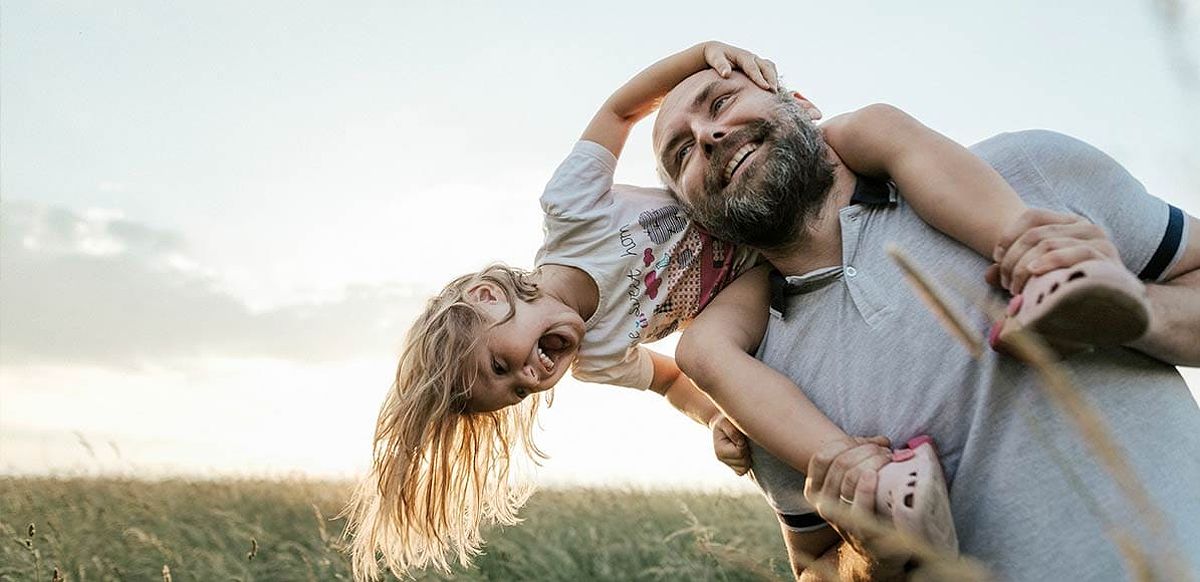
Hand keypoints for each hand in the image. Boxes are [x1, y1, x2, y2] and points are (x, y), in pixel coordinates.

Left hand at [701, 41, 777, 90]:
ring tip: (776, 92)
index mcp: (743, 56)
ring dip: (774, 78)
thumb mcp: (715, 59)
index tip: (766, 88)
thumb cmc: (715, 56)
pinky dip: (772, 78)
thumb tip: (726, 74)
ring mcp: (756, 61)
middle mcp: (752, 57)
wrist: (717, 51)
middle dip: (772, 79)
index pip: (753, 68)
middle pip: (766, 67)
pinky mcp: (757, 65)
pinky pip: (769, 70)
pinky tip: (772, 90)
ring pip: (770, 68)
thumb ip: (721, 66)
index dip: (760, 78)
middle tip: (775, 93)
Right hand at [709, 414, 750, 474]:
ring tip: (742, 445)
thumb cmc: (725, 421)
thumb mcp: (726, 421)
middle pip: (743, 463)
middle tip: (742, 440)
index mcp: (720, 451)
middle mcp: (722, 459)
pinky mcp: (732, 466)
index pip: (739, 453)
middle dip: (746, 451)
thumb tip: (741, 442)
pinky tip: (743, 452)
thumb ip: (733, 431)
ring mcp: (727, 464)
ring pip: (744, 468)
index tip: (741, 436)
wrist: (722, 423)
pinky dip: (746, 463)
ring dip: (747, 457)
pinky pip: (742, 471)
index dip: (744, 444)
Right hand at [804, 437, 909, 574]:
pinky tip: (876, 475)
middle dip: (864, 450)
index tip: (865, 443)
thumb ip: (862, 458)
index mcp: (815, 490)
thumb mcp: (854, 482)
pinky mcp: (860, 532)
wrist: (877, 550)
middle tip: (884, 450)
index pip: (822, 457)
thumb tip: (881, 440)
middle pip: (839, 464)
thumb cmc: (867, 507)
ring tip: (889, 459)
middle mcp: (822, 505)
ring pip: (850, 477)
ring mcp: (840, 519)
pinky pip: (860, 502)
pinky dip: (867, 485)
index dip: (844, 443)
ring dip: (873, 461)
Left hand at [989, 208, 1122, 293]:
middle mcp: (1084, 226)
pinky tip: (1036, 272)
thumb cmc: (1071, 288)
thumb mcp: (1039, 276)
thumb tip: (988, 275)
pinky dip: (1052, 261)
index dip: (1008, 235)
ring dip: (1025, 266)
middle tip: (1006, 283)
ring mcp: (1099, 240)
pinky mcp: (1108, 257)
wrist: (1117, 307)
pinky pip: (1078, 252)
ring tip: (1017, 288)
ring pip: (1049, 243)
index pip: (1032, 216)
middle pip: (1035, 233)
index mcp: (1067, 224)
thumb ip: (1013, 271)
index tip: (996, 258)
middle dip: (1013, 259)